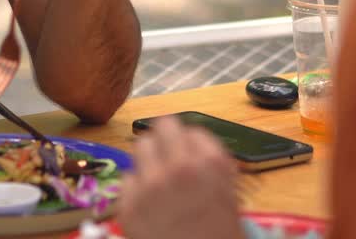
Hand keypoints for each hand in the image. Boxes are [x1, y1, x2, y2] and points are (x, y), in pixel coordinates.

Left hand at [117, 118, 245, 238]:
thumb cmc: (219, 232)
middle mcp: (179, 168)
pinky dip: (137, 189)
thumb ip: (208, 157)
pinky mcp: (129, 205)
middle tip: (168, 159)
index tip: (188, 155)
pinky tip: (150, 206)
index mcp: (210, 163)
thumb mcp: (228, 189)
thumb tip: (185, 137)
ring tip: (158, 181)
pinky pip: (127, 179)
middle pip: (161, 128)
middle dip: (165, 142)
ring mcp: (150, 186)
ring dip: (148, 160)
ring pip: (140, 147)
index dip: (188, 143)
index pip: (188, 128)